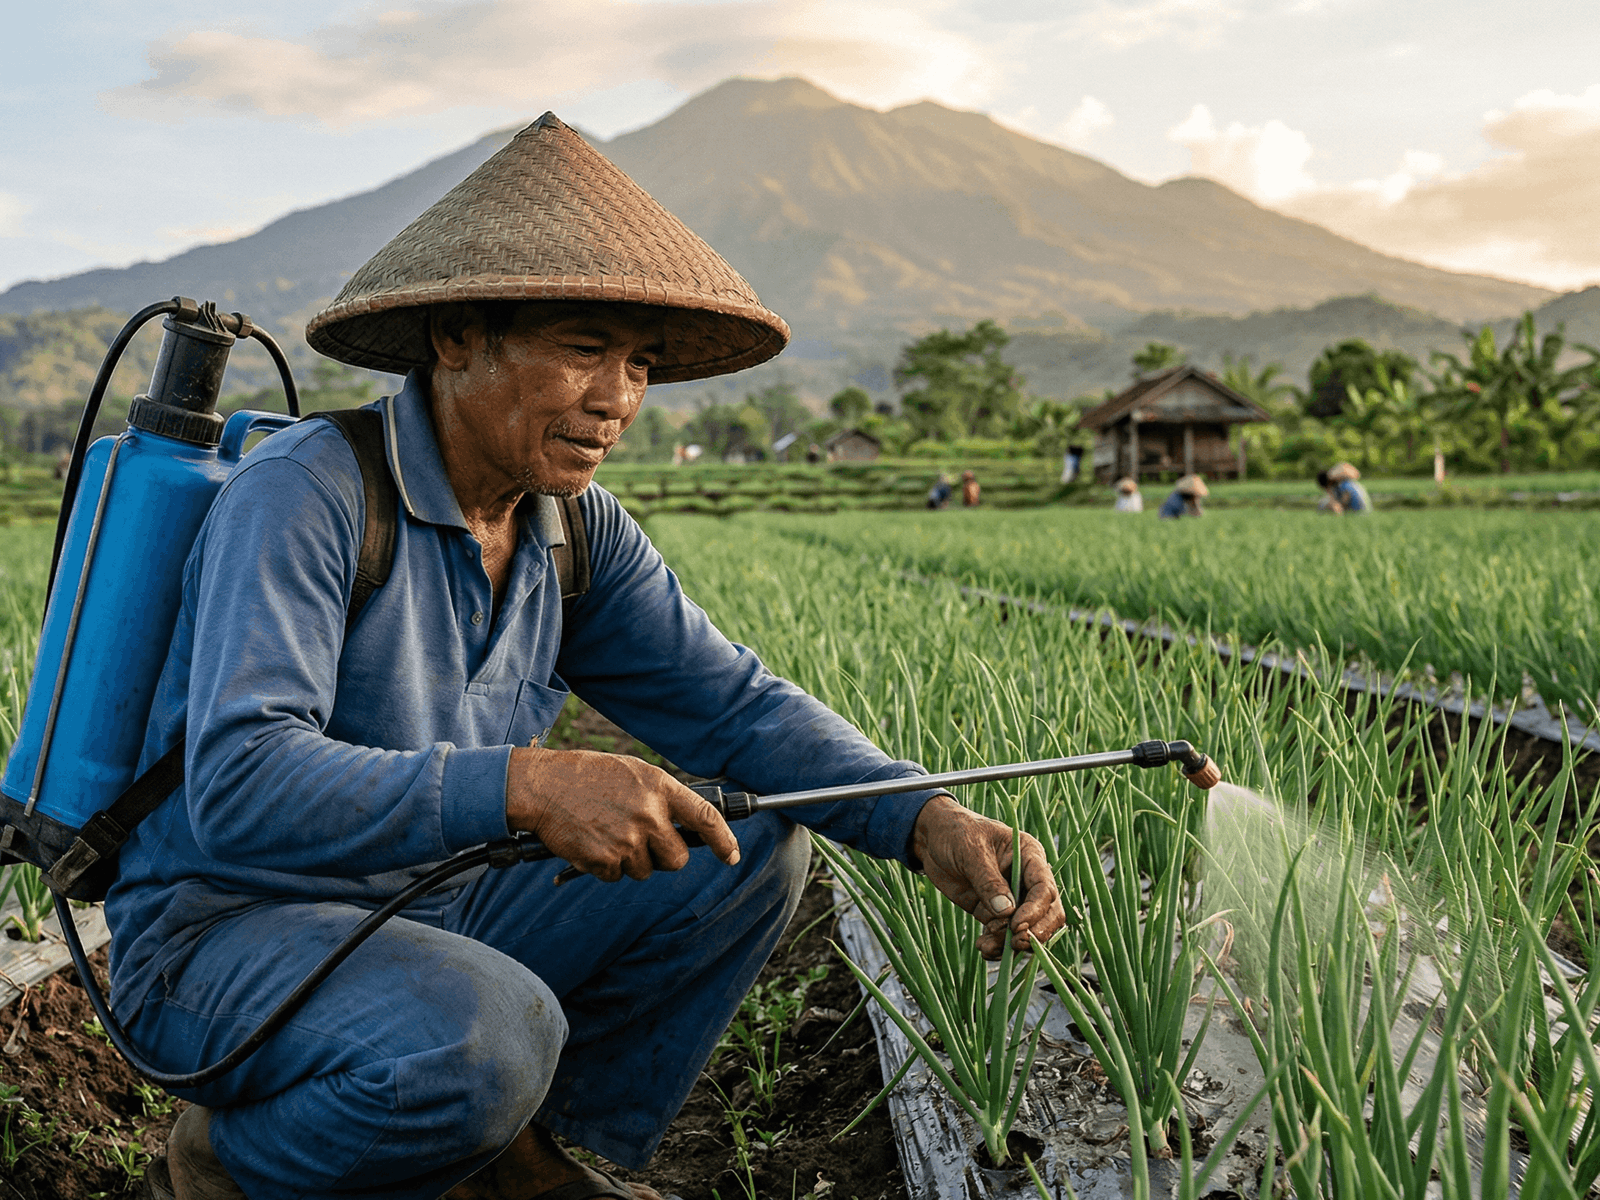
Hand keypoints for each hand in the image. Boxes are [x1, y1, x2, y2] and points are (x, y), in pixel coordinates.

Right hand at [506, 747, 739, 881]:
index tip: (731, 855)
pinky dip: (606, 866)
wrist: (542, 786)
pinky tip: (592, 842)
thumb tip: (683, 825)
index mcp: (658, 787)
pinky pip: (616, 876)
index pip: (704, 817)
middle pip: (676, 859)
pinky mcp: (604, 860)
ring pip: (645, 870)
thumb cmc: (587, 776)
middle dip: (664, 857)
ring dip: (630, 860)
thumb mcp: (632, 773)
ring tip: (607, 832)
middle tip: (643, 842)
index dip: (723, 840)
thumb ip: (659, 796)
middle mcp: (648, 815)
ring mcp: (627, 840)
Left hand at [910, 794, 1064, 958]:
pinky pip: (1003, 934)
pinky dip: (997, 946)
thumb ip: (988, 881)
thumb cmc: (956, 833)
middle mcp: (1026, 879)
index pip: (1044, 888)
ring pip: (1027, 929)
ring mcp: (1012, 897)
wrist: (932, 839)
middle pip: (1047, 912)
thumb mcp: (971, 850)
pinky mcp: (994, 912)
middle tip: (1015, 944)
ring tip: (987, 948)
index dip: (1036, 910)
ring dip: (1011, 944)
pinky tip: (983, 947)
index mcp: (1029, 855)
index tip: (1018, 926)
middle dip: (1035, 932)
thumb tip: (1007, 912)